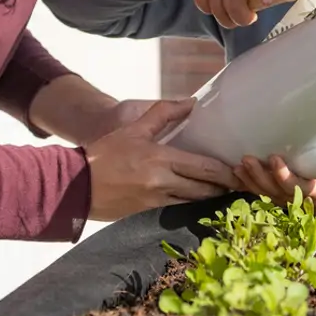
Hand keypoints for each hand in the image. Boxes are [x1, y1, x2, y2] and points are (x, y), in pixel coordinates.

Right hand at [84, 97, 240, 220]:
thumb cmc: (104, 154)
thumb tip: (190, 102)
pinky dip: (191, 204)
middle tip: (241, 184)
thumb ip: (163, 113)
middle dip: (224, 188)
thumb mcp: (134, 129)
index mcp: (161, 159)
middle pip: (204, 188)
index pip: (204, 168)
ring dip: (210, 197)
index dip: (226, 173)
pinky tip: (200, 200)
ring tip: (226, 192)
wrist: (74, 185)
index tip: (241, 172)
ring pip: (193, 201)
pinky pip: (177, 208)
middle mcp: (162, 182)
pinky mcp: (148, 213)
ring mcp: (156, 200)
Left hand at [234, 150, 315, 218]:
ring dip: (251, 179)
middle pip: (275, 190)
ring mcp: (285, 198)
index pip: (298, 185)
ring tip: (241, 164)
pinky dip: (248, 184)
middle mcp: (298, 195)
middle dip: (260, 175)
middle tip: (249, 159)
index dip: (284, 175)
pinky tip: (238, 172)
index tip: (276, 159)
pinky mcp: (275, 197)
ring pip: (265, 192)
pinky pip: (260, 193)